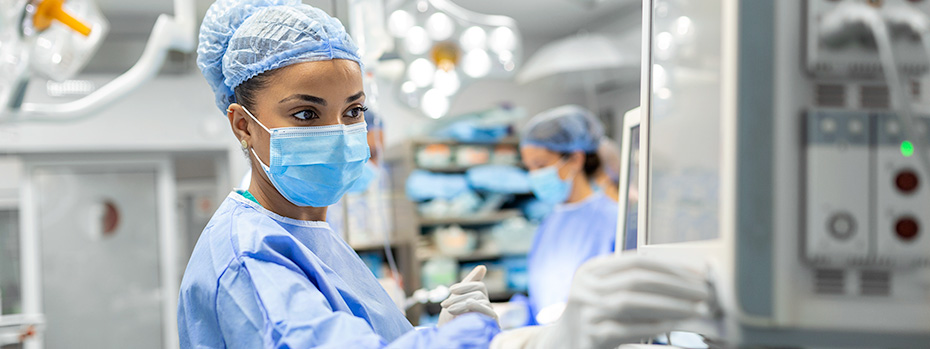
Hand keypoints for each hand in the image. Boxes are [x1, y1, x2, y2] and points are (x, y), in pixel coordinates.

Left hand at [437, 265, 498, 326]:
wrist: (447, 340)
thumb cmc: (451, 323)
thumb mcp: (456, 300)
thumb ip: (468, 284)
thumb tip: (483, 267)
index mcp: (480, 302)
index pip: (480, 286)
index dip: (466, 285)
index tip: (450, 290)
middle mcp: (487, 308)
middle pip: (480, 292)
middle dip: (460, 296)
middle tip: (445, 305)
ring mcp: (490, 317)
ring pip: (480, 299)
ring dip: (462, 303)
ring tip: (449, 311)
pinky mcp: (492, 325)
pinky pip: (488, 310)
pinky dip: (474, 307)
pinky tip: (462, 309)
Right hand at [499, 254, 708, 348]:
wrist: (560, 346)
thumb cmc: (594, 318)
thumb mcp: (604, 292)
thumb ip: (632, 282)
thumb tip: (685, 278)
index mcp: (591, 270)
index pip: (637, 261)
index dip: (671, 266)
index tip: (698, 276)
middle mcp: (584, 287)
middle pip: (636, 279)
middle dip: (676, 285)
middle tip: (704, 294)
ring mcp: (585, 312)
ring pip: (631, 302)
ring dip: (669, 305)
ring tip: (695, 310)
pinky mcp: (591, 337)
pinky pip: (627, 331)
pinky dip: (653, 327)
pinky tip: (674, 328)